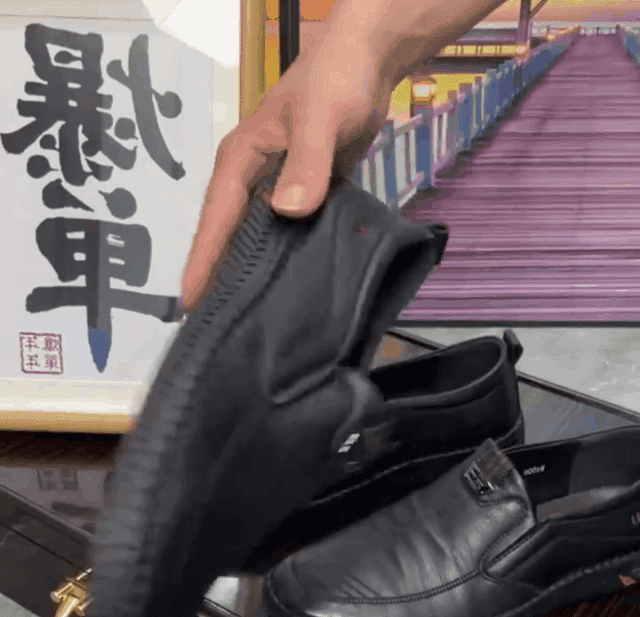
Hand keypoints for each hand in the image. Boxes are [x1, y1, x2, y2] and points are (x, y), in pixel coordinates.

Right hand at [181, 30, 396, 311]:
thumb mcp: (319, 119)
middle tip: (219, 326)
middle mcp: (250, 182)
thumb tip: (288, 211)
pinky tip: (290, 287)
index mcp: (239, 164)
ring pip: (257, 239)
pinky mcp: (302, 195)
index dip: (204, 262)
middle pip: (229, 237)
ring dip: (251, 273)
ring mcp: (275, 190)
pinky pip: (287, 233)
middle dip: (221, 278)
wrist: (365, 63)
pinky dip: (285, 259)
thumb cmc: (333, 82)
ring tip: (249, 318)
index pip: (215, 221)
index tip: (193, 304)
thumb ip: (305, 163)